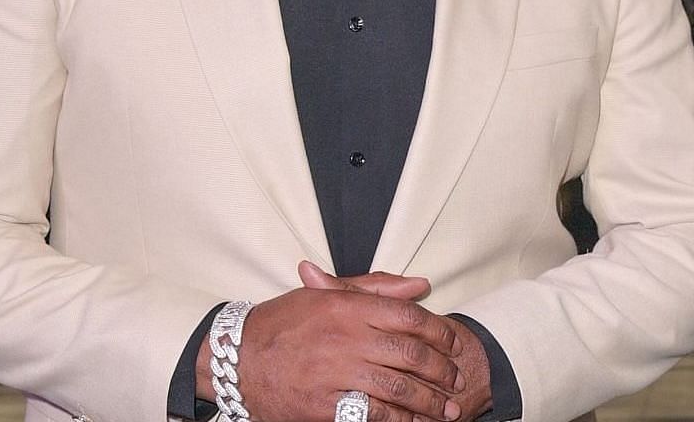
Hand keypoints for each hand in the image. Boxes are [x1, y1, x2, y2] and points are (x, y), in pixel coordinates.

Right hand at [200, 262, 465, 421]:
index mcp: (347, 307)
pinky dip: (399, 421)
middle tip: (457, 382)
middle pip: (410, 354)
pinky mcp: (324, 406)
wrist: (236, 359)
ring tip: (447, 410)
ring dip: (428, 402)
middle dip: (440, 371)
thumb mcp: (323, 294)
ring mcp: (334, 373)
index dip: (440, 332)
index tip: (456, 345)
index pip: (409, 316)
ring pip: (397, 389)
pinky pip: (372, 415)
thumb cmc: (282, 323)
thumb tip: (421, 285)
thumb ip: (374, 289)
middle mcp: (344, 337)